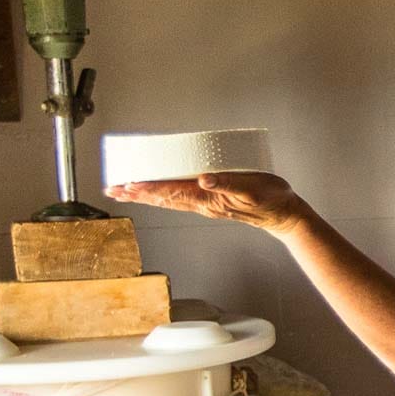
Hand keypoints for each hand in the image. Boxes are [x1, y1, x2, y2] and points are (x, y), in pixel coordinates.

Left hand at [103, 172, 307, 234]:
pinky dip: (160, 194)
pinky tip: (153, 191)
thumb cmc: (271, 201)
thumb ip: (227, 184)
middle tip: (111, 189)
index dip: (149, 187)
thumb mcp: (252, 190)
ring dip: (143, 195)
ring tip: (122, 190)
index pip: (172, 192)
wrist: (283, 216)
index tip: (128, 183)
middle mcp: (202, 204)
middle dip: (136, 194)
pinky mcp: (209, 201)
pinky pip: (178, 197)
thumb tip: (202, 179)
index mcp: (208, 200)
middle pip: (162, 198)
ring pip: (167, 199)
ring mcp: (204, 204)